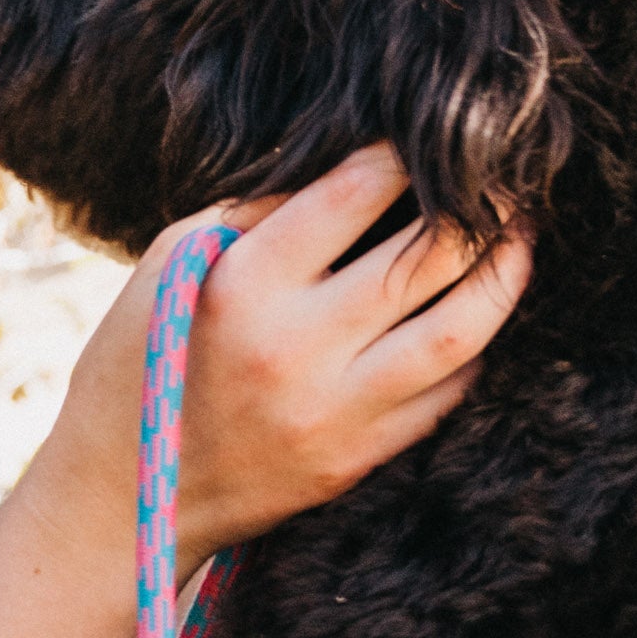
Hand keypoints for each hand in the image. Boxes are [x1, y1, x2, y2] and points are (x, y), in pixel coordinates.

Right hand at [29, 149, 528, 579]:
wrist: (120, 500)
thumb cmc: (137, 363)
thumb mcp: (171, 266)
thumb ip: (255, 214)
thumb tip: (347, 168)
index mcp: (245, 285)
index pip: (358, 192)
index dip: (405, 153)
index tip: (427, 137)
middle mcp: (299, 347)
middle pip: (431, 256)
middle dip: (482, 207)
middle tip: (505, 181)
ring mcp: (335, 411)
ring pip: (463, 330)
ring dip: (505, 275)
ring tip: (516, 241)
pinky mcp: (356, 460)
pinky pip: (444, 395)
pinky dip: (469, 349)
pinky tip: (472, 318)